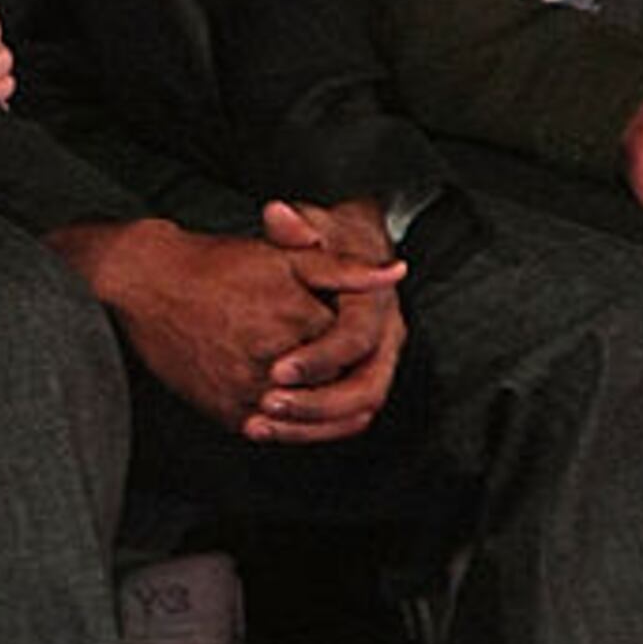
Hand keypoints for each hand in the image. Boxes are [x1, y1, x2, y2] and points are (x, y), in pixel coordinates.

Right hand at [55, 218, 379, 442]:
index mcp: (295, 319)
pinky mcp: (226, 410)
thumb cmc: (216, 266)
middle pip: (335, 387)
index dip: (356, 346)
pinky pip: (274, 431)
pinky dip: (293, 427)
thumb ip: (344, 270)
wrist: (145, 285)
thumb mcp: (285, 259)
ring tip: (330, 395)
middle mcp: (273, 361)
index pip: (352, 348)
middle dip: (344, 380)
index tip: (353, 339)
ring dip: (326, 412)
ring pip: (309, 417)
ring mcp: (247, 390)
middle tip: (349, 371)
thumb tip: (396, 273)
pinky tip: (297, 413)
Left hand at [255, 198, 408, 436]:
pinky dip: (306, 430)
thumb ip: (296, 227)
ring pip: (356, 412)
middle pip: (366, 390)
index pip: (356, 340)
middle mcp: (386, 341)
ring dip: (309, 425)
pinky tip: (260, 428)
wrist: (348, 251)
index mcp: (377, 303)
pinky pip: (341, 419)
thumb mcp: (314, 225)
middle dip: (316, 404)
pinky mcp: (356, 383)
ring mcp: (375, 365)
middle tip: (266, 403)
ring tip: (257, 423)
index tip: (275, 368)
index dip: (318, 357)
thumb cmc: (328, 237)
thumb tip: (278, 213)